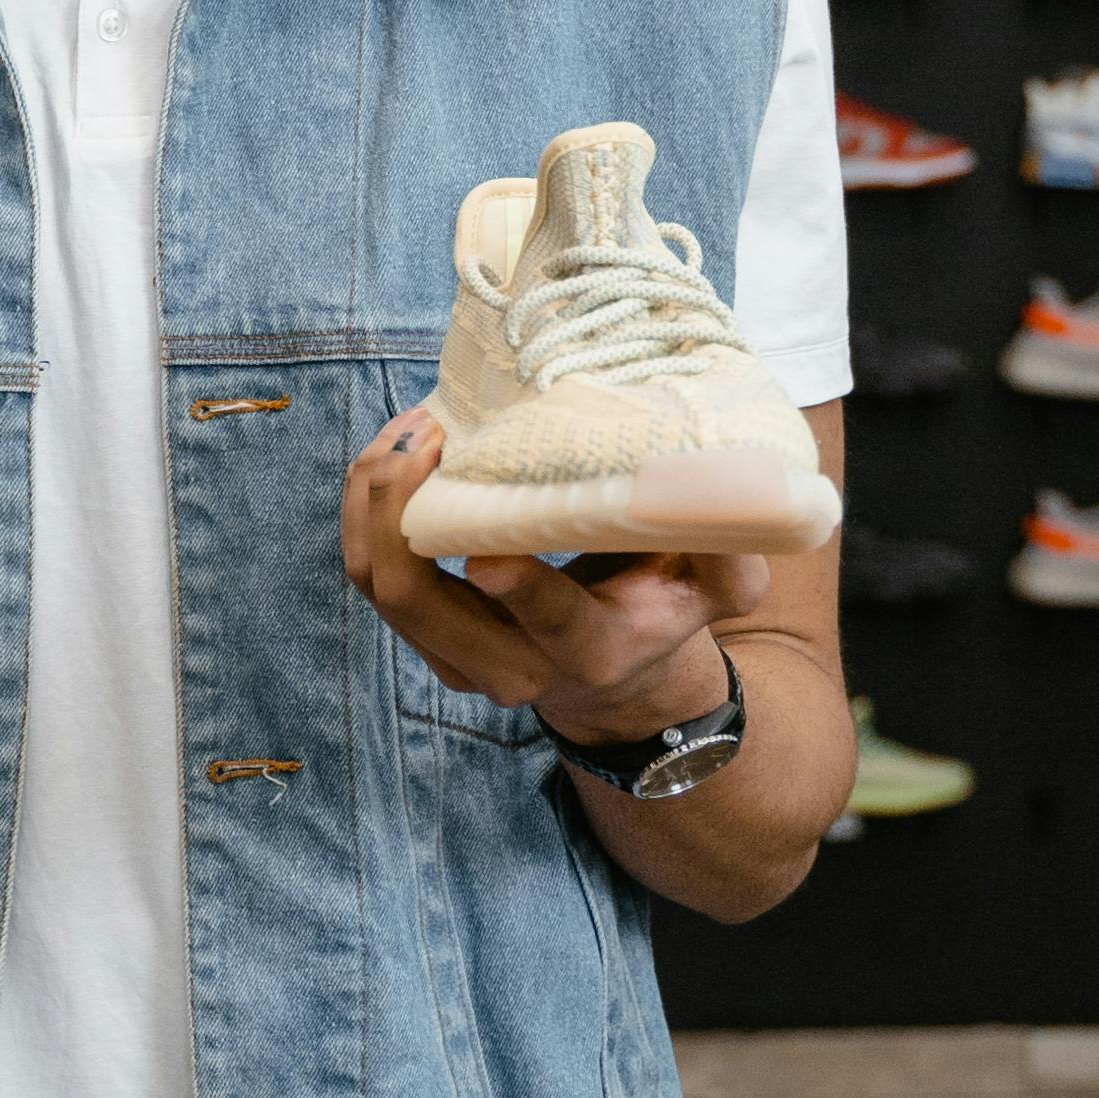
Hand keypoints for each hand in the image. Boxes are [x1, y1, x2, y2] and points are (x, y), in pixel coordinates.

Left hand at [339, 406, 766, 744]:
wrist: (617, 670)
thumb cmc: (666, 602)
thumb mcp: (720, 583)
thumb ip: (730, 545)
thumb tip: (726, 486)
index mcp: (591, 651)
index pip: (550, 622)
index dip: (519, 589)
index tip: (491, 546)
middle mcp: (512, 667)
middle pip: (418, 600)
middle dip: (399, 508)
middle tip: (427, 432)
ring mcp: (456, 656)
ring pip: (379, 582)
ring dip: (374, 498)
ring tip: (409, 428)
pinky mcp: (424, 635)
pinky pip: (369, 570)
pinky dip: (368, 506)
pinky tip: (398, 452)